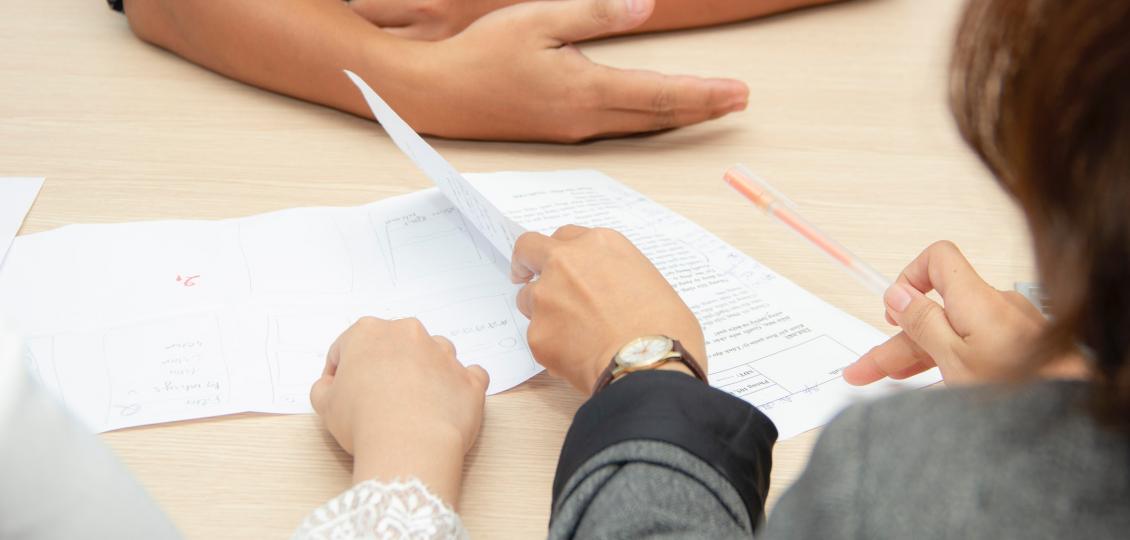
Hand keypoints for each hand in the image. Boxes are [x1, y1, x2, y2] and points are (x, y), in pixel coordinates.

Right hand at [310, 317, 488, 504]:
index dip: (341, 373)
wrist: (409, 444)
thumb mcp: (324, 405)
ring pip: (433, 355)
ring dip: (424, 374)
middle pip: (394, 346)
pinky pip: (469, 377)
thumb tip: (330, 386)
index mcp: (369, 332)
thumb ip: (323, 388)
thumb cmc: (363, 421)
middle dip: (385, 368)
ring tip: (413, 406)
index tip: (342, 393)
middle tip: (376, 401)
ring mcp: (444, 354)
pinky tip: (446, 406)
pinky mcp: (469, 379)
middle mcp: (409, 334)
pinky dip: (459, 388)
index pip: (348, 347)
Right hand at [383, 0, 747, 140]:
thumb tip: (644, 6)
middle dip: (703, 108)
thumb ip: (596, 14)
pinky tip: (659, 114)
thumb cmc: (483, 55)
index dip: (704, 94)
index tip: (738, 92)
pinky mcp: (561, 132)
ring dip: (680, 116)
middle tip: (740, 102)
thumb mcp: (540, 20)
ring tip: (711, 107)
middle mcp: (587, 118)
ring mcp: (574, 130)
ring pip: (641, 125)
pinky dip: (650, 119)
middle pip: (659, 116)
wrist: (438, 96)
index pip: (660, 94)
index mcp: (586, 90)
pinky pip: (620, 127)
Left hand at [511, 225, 706, 392]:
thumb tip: (611, 296)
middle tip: (526, 276)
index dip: (564, 253)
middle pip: (529, 248)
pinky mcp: (537, 332)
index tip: (564, 266)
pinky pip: (538, 337)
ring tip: (571, 334)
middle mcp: (566, 262)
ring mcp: (546, 296)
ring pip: (527, 297)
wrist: (649, 365)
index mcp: (600, 244)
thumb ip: (617, 277)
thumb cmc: (665, 328)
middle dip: (526, 262)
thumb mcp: (650, 282)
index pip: (566, 237)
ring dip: (541, 310)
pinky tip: (578, 359)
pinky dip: (552, 347)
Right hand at [842, 241, 1047, 385]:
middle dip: (897, 339)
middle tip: (865, 369)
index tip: (892, 311)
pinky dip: (950, 360)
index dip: (910, 278)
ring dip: (919, 355)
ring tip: (889, 381)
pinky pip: (975, 345)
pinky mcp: (1020, 348)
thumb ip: (923, 323)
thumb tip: (897, 294)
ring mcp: (1010, 328)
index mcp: (976, 299)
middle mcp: (994, 306)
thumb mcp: (954, 359)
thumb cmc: (1022, 390)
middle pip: (936, 310)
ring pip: (953, 333)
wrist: (1073, 412)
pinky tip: (933, 384)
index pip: (937, 259)